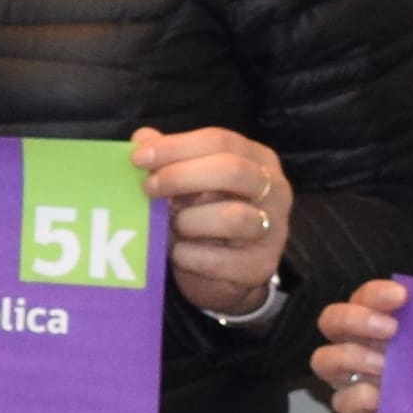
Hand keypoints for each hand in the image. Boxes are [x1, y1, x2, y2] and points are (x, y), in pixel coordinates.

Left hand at [139, 126, 292, 318]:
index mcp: (257, 159)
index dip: (176, 147)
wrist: (225, 273)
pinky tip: (177, 253)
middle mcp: (274, 190)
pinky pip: (220, 260)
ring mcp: (273, 229)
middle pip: (231, 171)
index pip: (219, 141)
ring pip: (231, 217)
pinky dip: (189, 256)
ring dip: (189, 221)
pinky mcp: (261, 265)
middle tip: (148, 189)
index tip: (138, 158)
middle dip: (181, 177)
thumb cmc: (205, 217)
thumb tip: (142, 139)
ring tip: (170, 227)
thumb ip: (169, 159)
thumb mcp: (189, 183)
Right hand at [307, 277, 412, 412]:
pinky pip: (340, 401)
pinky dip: (357, 397)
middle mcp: (355, 344)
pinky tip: (380, 398)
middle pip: (330, 320)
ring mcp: (349, 377)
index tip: (401, 297)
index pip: (364, 298)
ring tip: (384, 366)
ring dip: (351, 357)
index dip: (375, 294)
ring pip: (323, 360)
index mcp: (377, 320)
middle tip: (391, 329)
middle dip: (355, 319)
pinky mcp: (353, 409)